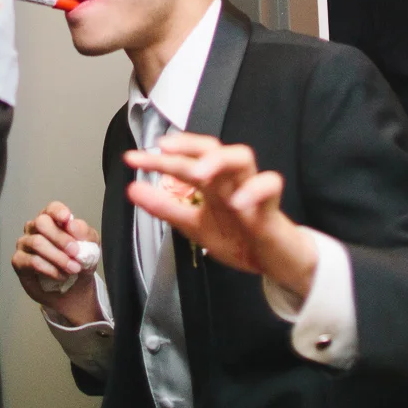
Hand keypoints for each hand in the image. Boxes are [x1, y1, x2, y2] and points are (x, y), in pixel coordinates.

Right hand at [11, 202, 103, 326]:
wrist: (74, 289)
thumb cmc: (79, 262)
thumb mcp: (91, 247)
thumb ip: (84, 233)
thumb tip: (72, 224)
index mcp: (53, 220)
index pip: (51, 209)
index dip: (58, 212)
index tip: (67, 218)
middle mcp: (35, 228)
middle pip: (41, 223)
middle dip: (61, 238)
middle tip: (76, 253)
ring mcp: (25, 243)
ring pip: (37, 242)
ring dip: (58, 257)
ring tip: (73, 268)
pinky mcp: (19, 261)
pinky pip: (32, 261)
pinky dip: (50, 269)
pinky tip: (61, 275)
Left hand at [123, 132, 318, 300]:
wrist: (276, 263)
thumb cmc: (240, 238)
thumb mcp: (195, 225)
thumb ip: (165, 208)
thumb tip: (132, 190)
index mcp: (211, 184)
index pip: (184, 161)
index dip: (158, 159)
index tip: (131, 159)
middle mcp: (230, 181)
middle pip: (213, 146)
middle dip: (188, 144)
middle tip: (164, 149)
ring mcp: (252, 190)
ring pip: (242, 156)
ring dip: (219, 161)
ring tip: (198, 174)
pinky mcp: (273, 207)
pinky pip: (270, 185)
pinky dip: (254, 190)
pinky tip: (238, 203)